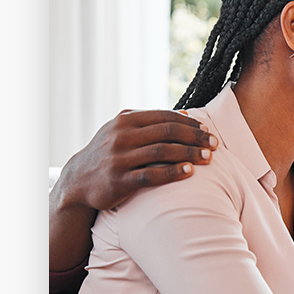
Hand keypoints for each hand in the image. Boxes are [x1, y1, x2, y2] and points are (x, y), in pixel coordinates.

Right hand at [50, 110, 217, 272]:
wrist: (78, 180)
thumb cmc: (110, 152)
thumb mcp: (123, 130)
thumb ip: (152, 121)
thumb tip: (186, 113)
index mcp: (125, 120)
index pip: (165, 117)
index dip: (190, 123)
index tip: (208, 130)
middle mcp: (122, 136)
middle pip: (168, 132)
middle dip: (195, 137)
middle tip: (215, 144)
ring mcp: (119, 158)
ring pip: (162, 152)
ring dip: (189, 153)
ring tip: (209, 158)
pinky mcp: (119, 180)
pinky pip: (151, 175)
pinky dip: (172, 172)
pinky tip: (190, 172)